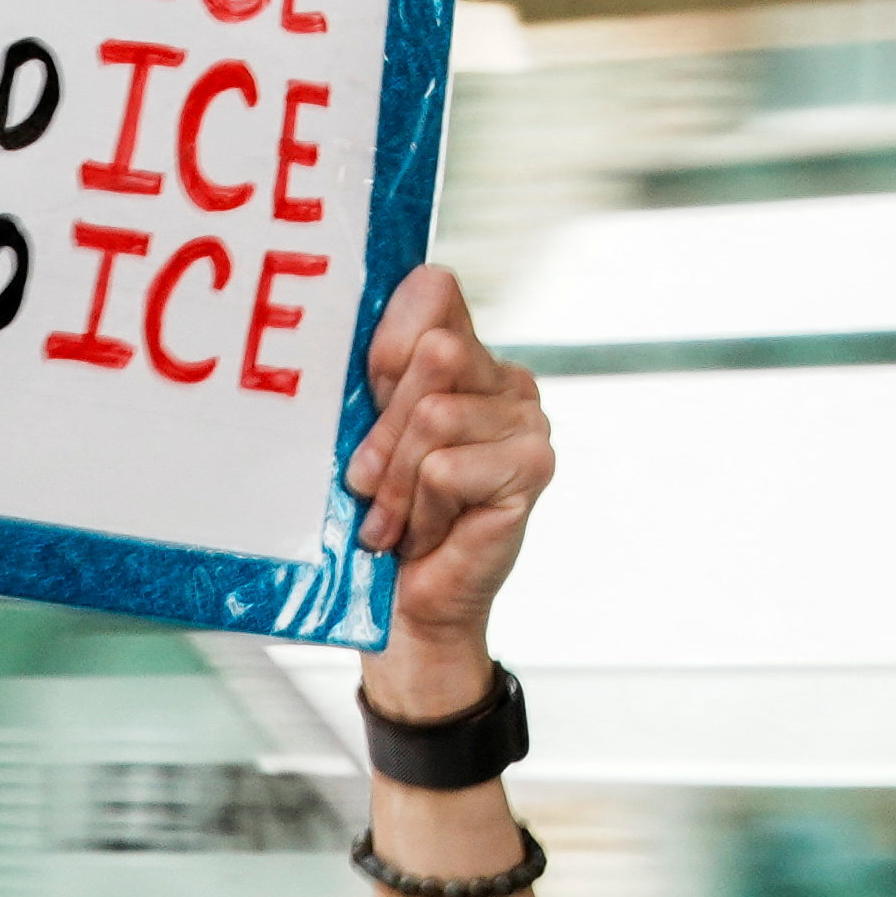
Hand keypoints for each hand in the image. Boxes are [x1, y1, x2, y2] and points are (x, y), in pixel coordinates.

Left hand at [347, 264, 552, 704]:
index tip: (368, 386)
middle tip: (368, 483)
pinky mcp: (534, 463)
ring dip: (395, 482)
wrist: (404, 607)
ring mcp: (527, 419)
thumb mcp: (362, 438)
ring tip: (394, 519)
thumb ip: (375, 383)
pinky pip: (446, 467)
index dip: (388, 336)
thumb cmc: (376, 519)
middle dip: (382, 428)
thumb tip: (391, 340)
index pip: (433, 289)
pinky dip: (419, 509)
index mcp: (461, 356)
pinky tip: (427, 532)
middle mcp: (503, 378)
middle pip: (431, 354)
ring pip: (434, 416)